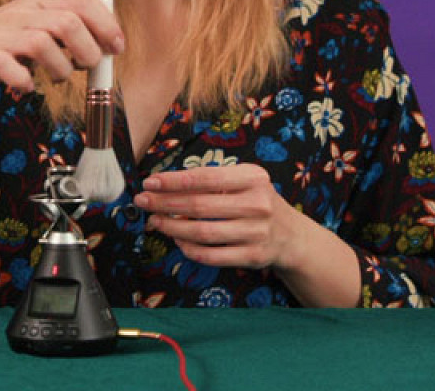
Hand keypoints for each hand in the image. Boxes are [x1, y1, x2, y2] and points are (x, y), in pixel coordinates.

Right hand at [0, 0, 123, 95]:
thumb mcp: (32, 26)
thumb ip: (64, 28)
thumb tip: (106, 41)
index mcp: (38, 1)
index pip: (83, 0)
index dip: (107, 24)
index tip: (117, 48)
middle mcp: (22, 12)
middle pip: (69, 21)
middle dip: (89, 49)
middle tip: (88, 67)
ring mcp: (2, 34)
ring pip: (44, 43)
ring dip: (61, 68)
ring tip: (58, 79)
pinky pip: (13, 70)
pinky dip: (26, 83)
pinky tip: (26, 86)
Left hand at [134, 164, 304, 271]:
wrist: (291, 235)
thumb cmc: (257, 201)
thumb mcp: (244, 181)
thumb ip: (213, 179)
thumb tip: (167, 183)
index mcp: (253, 178)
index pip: (205, 178)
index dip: (173, 181)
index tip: (150, 182)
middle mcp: (257, 204)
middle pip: (200, 206)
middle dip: (165, 203)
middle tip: (143, 201)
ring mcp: (256, 232)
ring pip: (203, 233)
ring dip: (172, 227)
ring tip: (155, 221)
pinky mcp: (253, 256)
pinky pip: (212, 255)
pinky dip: (189, 249)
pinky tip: (177, 240)